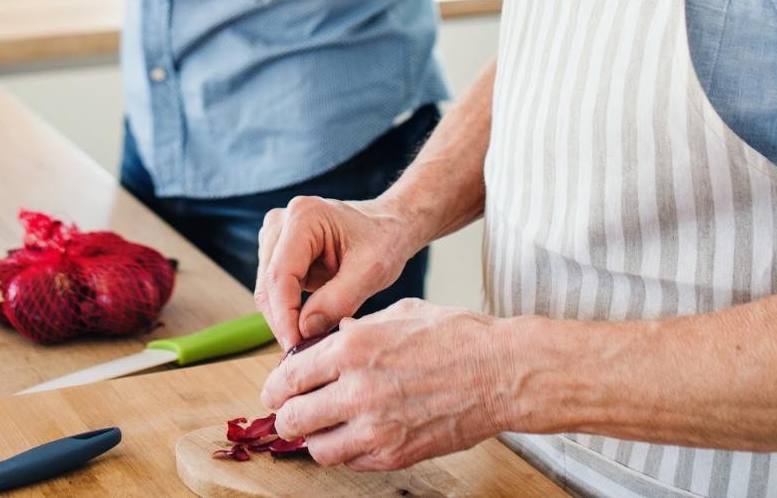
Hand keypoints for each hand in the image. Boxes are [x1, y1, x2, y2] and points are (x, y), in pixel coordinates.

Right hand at [254, 195, 422, 348]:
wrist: (388, 226)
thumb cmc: (383, 240)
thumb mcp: (371, 271)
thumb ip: (338, 300)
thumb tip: (303, 330)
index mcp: (304, 216)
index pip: (281, 275)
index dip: (285, 315)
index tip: (296, 347)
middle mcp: (281, 222)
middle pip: (269, 284)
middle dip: (284, 322)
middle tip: (304, 353)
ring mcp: (276, 236)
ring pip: (268, 290)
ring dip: (285, 319)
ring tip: (310, 341)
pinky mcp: (278, 252)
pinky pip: (275, 290)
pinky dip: (289, 312)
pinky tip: (309, 326)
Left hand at [261, 300, 511, 470]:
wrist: (502, 372)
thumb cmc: (457, 336)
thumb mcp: (398, 314)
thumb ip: (357, 330)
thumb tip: (330, 339)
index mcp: (352, 348)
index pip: (289, 376)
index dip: (275, 387)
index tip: (274, 392)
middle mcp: (357, 390)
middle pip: (293, 418)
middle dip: (286, 416)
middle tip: (290, 414)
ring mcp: (376, 428)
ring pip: (317, 449)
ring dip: (314, 440)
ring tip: (322, 429)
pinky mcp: (395, 454)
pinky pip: (351, 462)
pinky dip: (346, 452)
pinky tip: (356, 435)